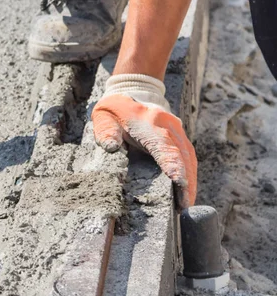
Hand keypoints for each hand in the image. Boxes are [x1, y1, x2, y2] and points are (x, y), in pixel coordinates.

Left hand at [92, 75, 196, 209]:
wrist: (133, 90)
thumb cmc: (115, 108)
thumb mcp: (104, 117)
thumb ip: (106, 132)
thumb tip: (110, 147)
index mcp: (150, 123)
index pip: (165, 147)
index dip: (173, 166)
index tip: (179, 185)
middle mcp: (168, 126)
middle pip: (183, 156)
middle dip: (186, 182)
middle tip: (184, 206)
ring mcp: (177, 130)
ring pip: (189, 158)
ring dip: (191, 181)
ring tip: (187, 205)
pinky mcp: (179, 136)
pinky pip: (189, 157)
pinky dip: (189, 174)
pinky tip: (187, 191)